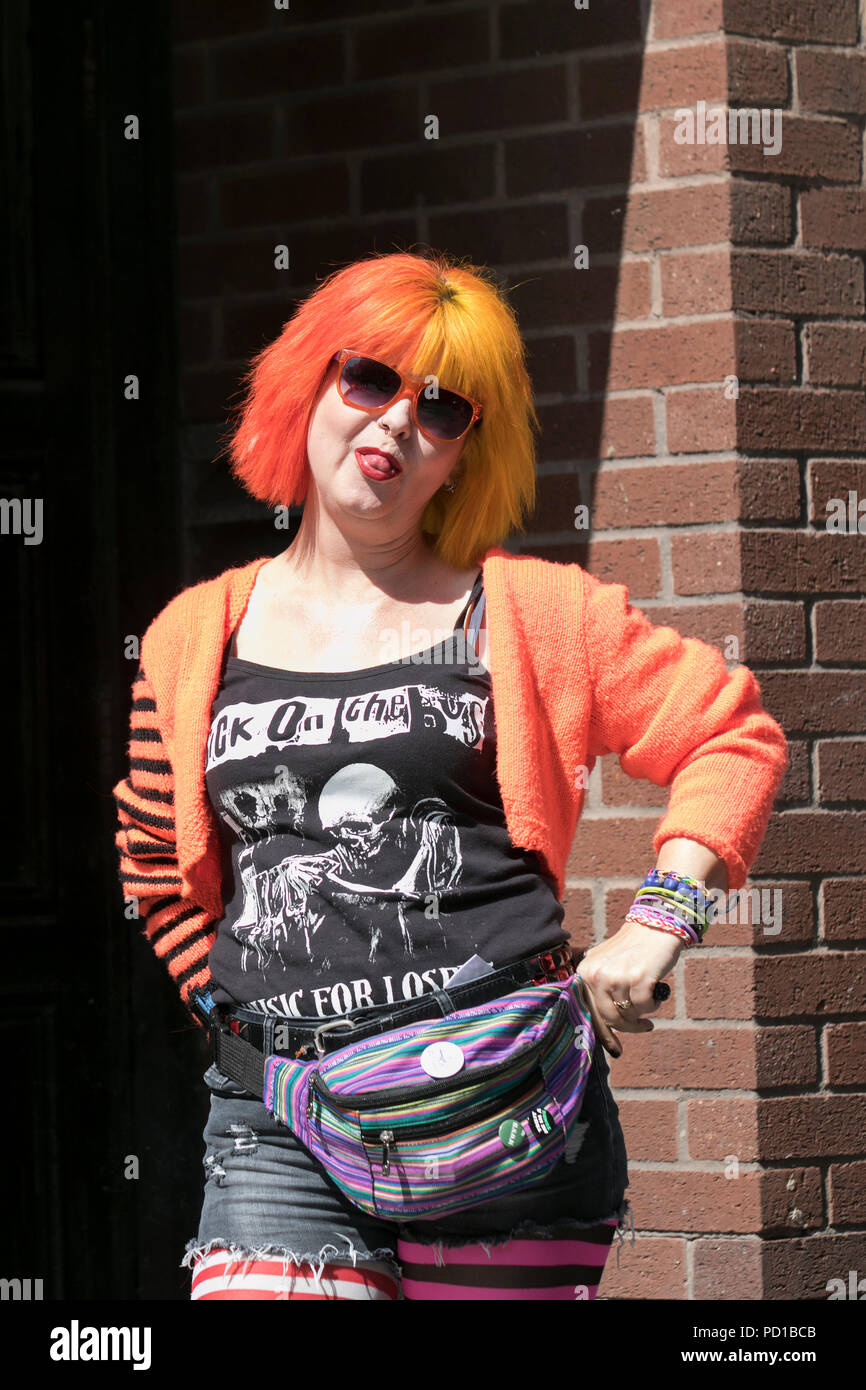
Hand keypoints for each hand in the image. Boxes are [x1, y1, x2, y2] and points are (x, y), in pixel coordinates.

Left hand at [576, 918, 683, 1057]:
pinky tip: (656, 992)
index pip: (589, 1011)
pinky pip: (645, 1008)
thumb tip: (603, 1026)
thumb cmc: (634, 950)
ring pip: (629, 1014)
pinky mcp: (638, 979)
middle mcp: (596, 975)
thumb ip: (600, 989)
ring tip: (649, 997)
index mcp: (585, 972)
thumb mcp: (607, 964)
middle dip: (629, 1026)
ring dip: (643, 1012)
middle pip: (609, 1018)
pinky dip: (653, 1005)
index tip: (615, 1049)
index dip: (603, 1034)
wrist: (656, 926)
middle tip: (644, 1026)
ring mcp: (616, 977)